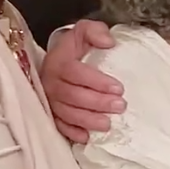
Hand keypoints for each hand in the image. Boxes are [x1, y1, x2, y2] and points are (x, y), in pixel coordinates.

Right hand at [40, 19, 124, 143]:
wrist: (57, 60)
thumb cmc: (75, 47)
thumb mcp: (84, 31)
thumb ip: (95, 31)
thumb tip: (109, 42)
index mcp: (58, 61)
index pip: (75, 72)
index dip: (96, 81)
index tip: (119, 88)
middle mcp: (50, 82)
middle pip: (72, 95)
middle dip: (97, 102)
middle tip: (120, 106)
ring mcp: (49, 100)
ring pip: (66, 113)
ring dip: (87, 120)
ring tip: (107, 124)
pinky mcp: (50, 113)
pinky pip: (58, 125)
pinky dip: (72, 132)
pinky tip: (86, 137)